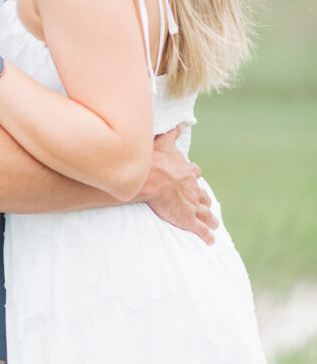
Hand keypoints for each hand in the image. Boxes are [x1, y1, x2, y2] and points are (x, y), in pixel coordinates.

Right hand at [138, 125, 217, 244]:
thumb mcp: (164, 142)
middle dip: (204, 198)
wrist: (150, 178)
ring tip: (214, 223)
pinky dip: (207, 235)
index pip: (195, 173)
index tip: (193, 177)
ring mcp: (193, 204)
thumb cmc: (155, 160)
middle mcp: (194, 188)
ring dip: (210, 217)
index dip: (194, 176)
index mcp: (188, 171)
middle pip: (203, 194)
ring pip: (206, 212)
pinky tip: (211, 239)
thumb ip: (173, 133)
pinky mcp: (189, 219)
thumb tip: (181, 123)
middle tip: (205, 202)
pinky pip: (201, 229)